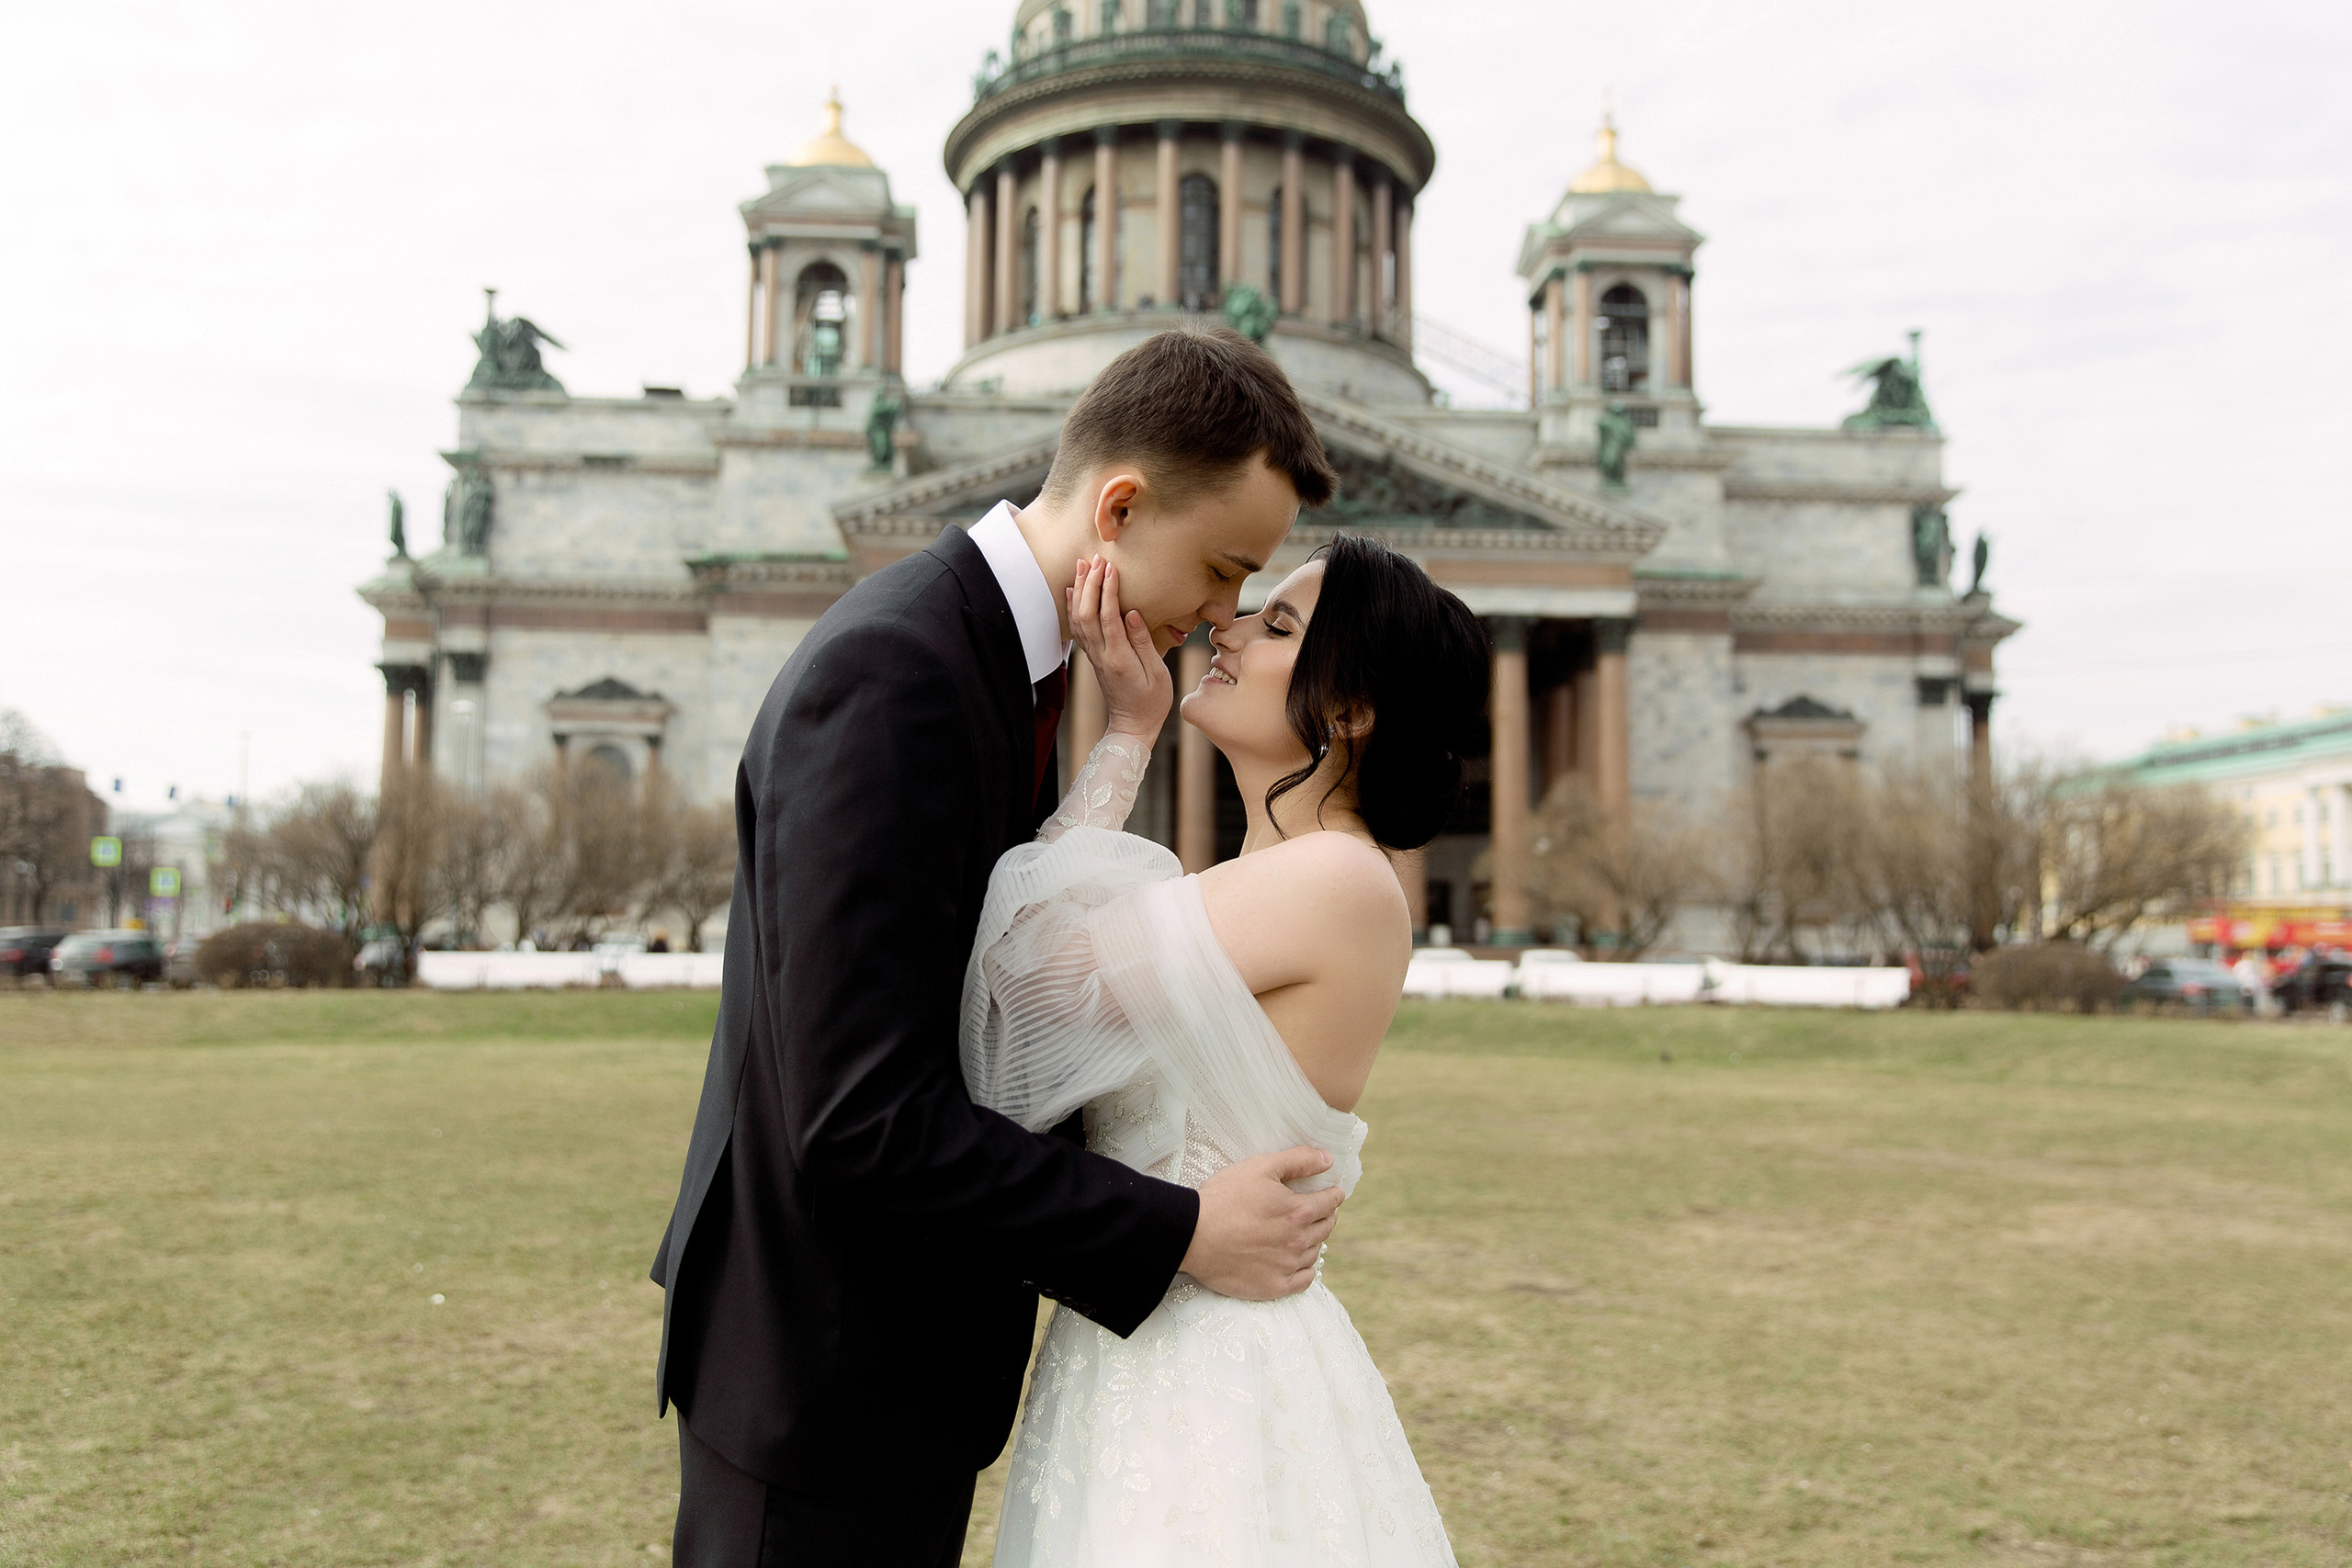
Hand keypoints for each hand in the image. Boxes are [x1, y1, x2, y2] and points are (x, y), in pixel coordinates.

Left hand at [1067, 555, 1171, 742]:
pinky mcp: (1092, 657)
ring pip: (1078, 618)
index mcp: (1119, 657)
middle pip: (1087, 613)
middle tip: (1097, 559)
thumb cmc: (1152, 701)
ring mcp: (1093, 656)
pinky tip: (1073, 590)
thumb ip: (1142, 642)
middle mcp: (1101, 655)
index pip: (1108, 617)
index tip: (1112, 568)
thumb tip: (1132, 612)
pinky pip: (1077, 628)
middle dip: (1090, 583)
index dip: (1108, 590)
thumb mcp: (1156, 672)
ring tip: (1082, 565)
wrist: (1132, 726)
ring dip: (1079, 590)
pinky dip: (1073, 606)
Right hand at [1177, 1145, 1342, 1299]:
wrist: (1193, 1235)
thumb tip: (1328, 1159)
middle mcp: (1298, 1241)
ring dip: (1315, 1240)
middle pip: (1326, 1227)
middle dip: (1327, 1216)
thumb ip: (1298, 1161)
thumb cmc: (1224, 1198)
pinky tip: (1299, 1262)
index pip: (1331, 1202)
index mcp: (1299, 1211)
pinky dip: (1306, 1270)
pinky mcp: (1273, 1286)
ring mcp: (1287, 1266)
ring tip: (1306, 1233)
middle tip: (1321, 1210)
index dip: (1334, 1195)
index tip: (1333, 1193)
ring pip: (1315, 1252)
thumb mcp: (1260, 1167)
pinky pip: (1304, 1280)